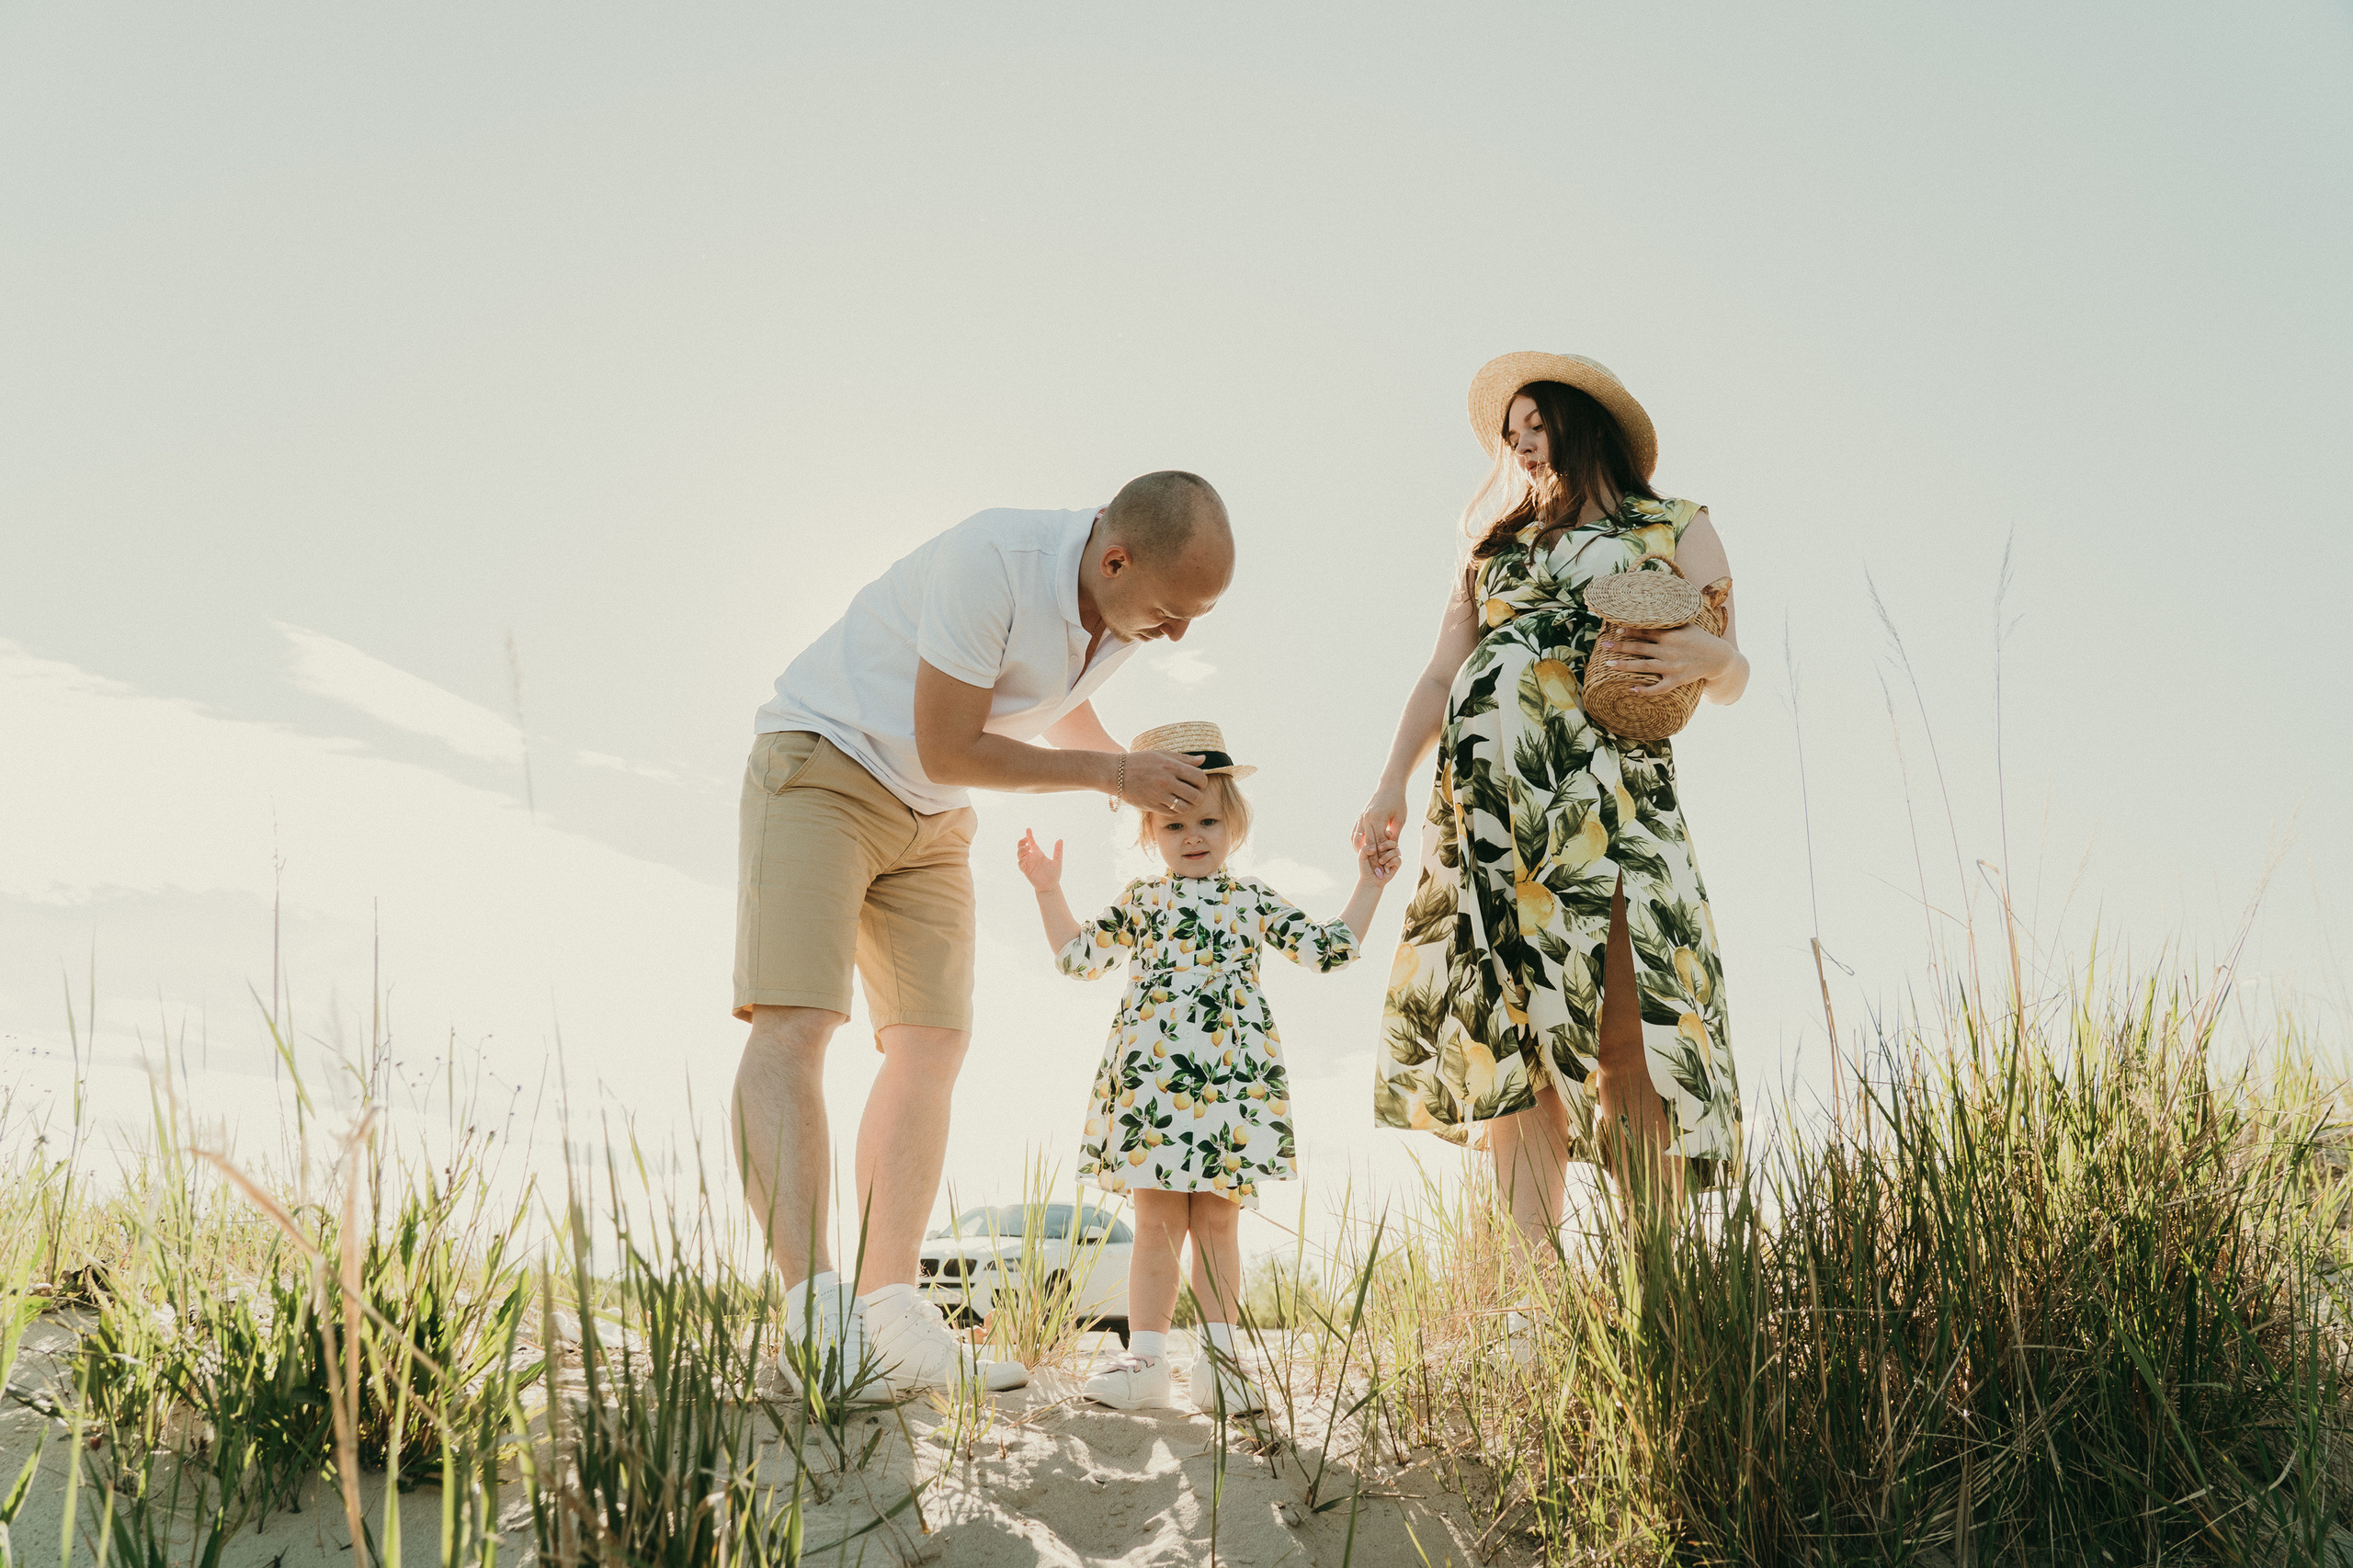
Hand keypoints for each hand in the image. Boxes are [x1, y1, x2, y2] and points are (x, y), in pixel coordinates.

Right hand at [1015, 829, 1063, 890]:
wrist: (1050, 886)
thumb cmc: (1054, 874)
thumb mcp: (1057, 861)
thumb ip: (1058, 851)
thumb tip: (1060, 839)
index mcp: (1038, 854)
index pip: (1032, 843)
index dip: (1029, 836)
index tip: (1028, 829)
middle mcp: (1032, 857)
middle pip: (1022, 847)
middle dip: (1022, 842)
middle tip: (1026, 839)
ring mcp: (1028, 864)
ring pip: (1020, 854)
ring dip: (1021, 850)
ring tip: (1027, 848)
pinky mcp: (1026, 871)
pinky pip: (1021, 864)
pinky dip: (1021, 861)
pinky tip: (1025, 859)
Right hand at [1121, 750, 1208, 813]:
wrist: (1116, 773)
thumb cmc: (1141, 761)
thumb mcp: (1161, 754)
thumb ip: (1184, 758)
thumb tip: (1203, 759)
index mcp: (1171, 766)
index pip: (1200, 778)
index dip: (1202, 781)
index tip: (1197, 781)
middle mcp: (1167, 781)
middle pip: (1196, 796)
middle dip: (1197, 796)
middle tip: (1192, 793)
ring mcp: (1159, 795)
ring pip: (1186, 807)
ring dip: (1187, 804)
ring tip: (1182, 799)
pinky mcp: (1152, 806)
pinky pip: (1172, 812)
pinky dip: (1175, 809)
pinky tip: (1170, 802)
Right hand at [1351, 783, 1408, 879]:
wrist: (1388, 787)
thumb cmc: (1398, 802)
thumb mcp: (1400, 819)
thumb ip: (1394, 835)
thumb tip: (1392, 850)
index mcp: (1378, 819)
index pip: (1379, 843)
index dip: (1382, 859)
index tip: (1384, 871)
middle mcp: (1367, 819)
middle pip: (1369, 844)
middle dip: (1373, 861)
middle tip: (1376, 875)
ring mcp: (1361, 818)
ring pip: (1358, 840)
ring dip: (1362, 853)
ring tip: (1366, 866)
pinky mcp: (1359, 818)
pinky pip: (1355, 834)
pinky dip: (1356, 844)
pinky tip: (1359, 852)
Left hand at [1357, 833, 1402, 885]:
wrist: (1370, 880)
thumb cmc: (1365, 867)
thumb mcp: (1362, 856)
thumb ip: (1365, 848)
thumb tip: (1375, 848)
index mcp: (1380, 845)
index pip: (1386, 836)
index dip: (1386, 834)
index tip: (1382, 835)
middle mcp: (1388, 849)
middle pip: (1392, 841)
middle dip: (1387, 844)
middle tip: (1379, 848)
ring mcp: (1393, 856)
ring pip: (1396, 850)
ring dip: (1388, 855)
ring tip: (1380, 861)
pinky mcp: (1396, 864)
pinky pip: (1398, 859)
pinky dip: (1392, 861)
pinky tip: (1386, 865)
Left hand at [1598, 624, 1735, 695]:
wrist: (1718, 658)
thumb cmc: (1700, 639)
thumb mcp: (1687, 625)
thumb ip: (1671, 619)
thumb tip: (1656, 606)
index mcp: (1670, 635)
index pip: (1645, 631)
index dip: (1630, 630)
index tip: (1616, 630)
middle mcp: (1668, 650)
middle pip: (1639, 648)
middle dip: (1620, 646)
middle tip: (1604, 645)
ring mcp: (1671, 666)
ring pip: (1643, 666)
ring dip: (1624, 665)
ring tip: (1608, 664)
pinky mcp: (1676, 680)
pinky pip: (1658, 687)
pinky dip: (1645, 690)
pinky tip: (1631, 690)